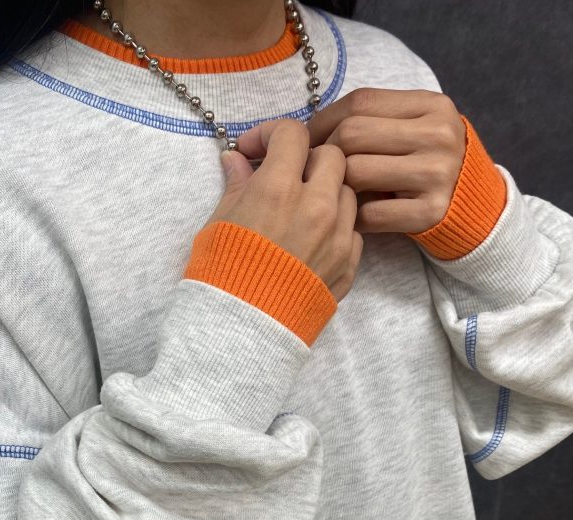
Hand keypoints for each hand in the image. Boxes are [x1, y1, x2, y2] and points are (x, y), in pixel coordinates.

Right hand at [208, 119, 362, 303]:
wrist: (244, 331)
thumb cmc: (223, 277)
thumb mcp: (219, 223)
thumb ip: (236, 185)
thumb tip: (237, 160)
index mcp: (279, 188)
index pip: (292, 134)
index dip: (273, 135)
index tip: (257, 151)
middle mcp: (316, 206)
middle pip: (332, 156)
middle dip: (308, 159)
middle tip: (286, 177)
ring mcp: (337, 236)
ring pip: (348, 192)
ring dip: (328, 191)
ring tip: (302, 210)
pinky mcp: (348, 264)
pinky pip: (353, 230)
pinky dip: (336, 227)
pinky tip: (312, 240)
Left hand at [239, 88, 466, 235]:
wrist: (474, 209)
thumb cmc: (427, 166)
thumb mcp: (414, 130)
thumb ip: (375, 122)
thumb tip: (305, 130)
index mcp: (432, 106)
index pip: (360, 102)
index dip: (322, 120)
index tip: (302, 140)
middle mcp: (438, 135)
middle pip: (352, 135)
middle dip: (323, 154)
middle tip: (310, 172)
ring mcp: (437, 174)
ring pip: (356, 173)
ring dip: (336, 187)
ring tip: (331, 195)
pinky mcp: (431, 212)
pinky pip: (370, 214)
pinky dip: (353, 218)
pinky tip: (352, 219)